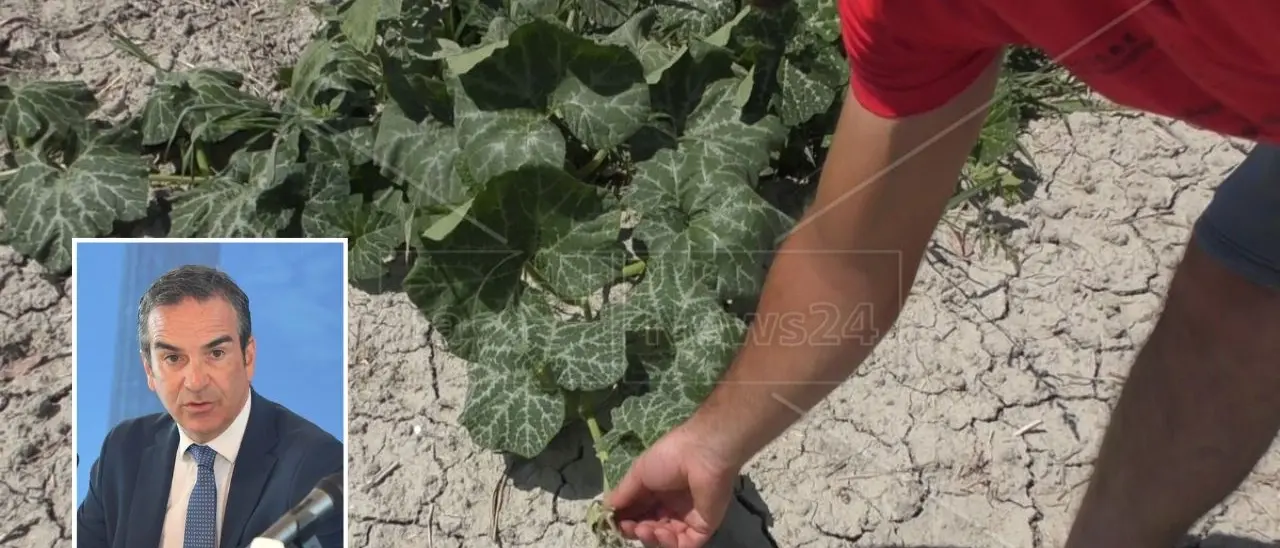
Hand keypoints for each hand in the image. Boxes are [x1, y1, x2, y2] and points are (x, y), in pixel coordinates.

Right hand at [605, 422, 740, 547]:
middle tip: (630, 528)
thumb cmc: (668, 458)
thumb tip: (606, 510)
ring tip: (645, 529)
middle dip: (636, 530)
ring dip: (651, 537)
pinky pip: (685, 544)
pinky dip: (670, 543)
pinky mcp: (703, 527)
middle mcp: (672, 505)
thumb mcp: (638, 473)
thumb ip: (623, 494)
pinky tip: (662, 532)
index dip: (626, 519)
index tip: (614, 522)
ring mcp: (688, 517)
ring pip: (666, 538)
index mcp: (657, 490)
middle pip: (650, 527)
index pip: (639, 512)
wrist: (701, 455)